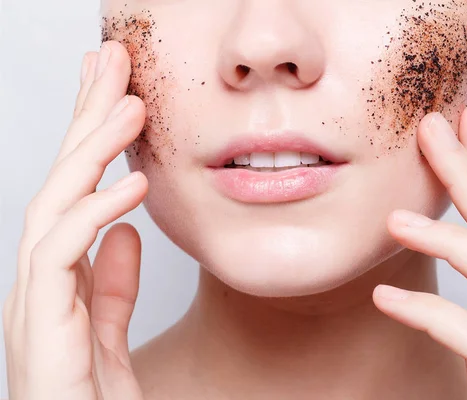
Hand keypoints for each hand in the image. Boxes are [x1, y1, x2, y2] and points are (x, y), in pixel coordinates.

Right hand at [3, 41, 146, 398]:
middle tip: (112, 61)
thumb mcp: (105, 330)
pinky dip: (94, 215)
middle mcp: (37, 279)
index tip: (113, 89)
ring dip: (90, 151)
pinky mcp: (40, 330)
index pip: (73, 187)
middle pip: (59, 180)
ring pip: (53, 204)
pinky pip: (61, 257)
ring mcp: (33, 302)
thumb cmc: (87, 399)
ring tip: (129, 104)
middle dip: (84, 117)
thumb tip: (124, 232)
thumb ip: (109, 284)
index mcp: (54, 275)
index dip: (90, 135)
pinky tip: (131, 186)